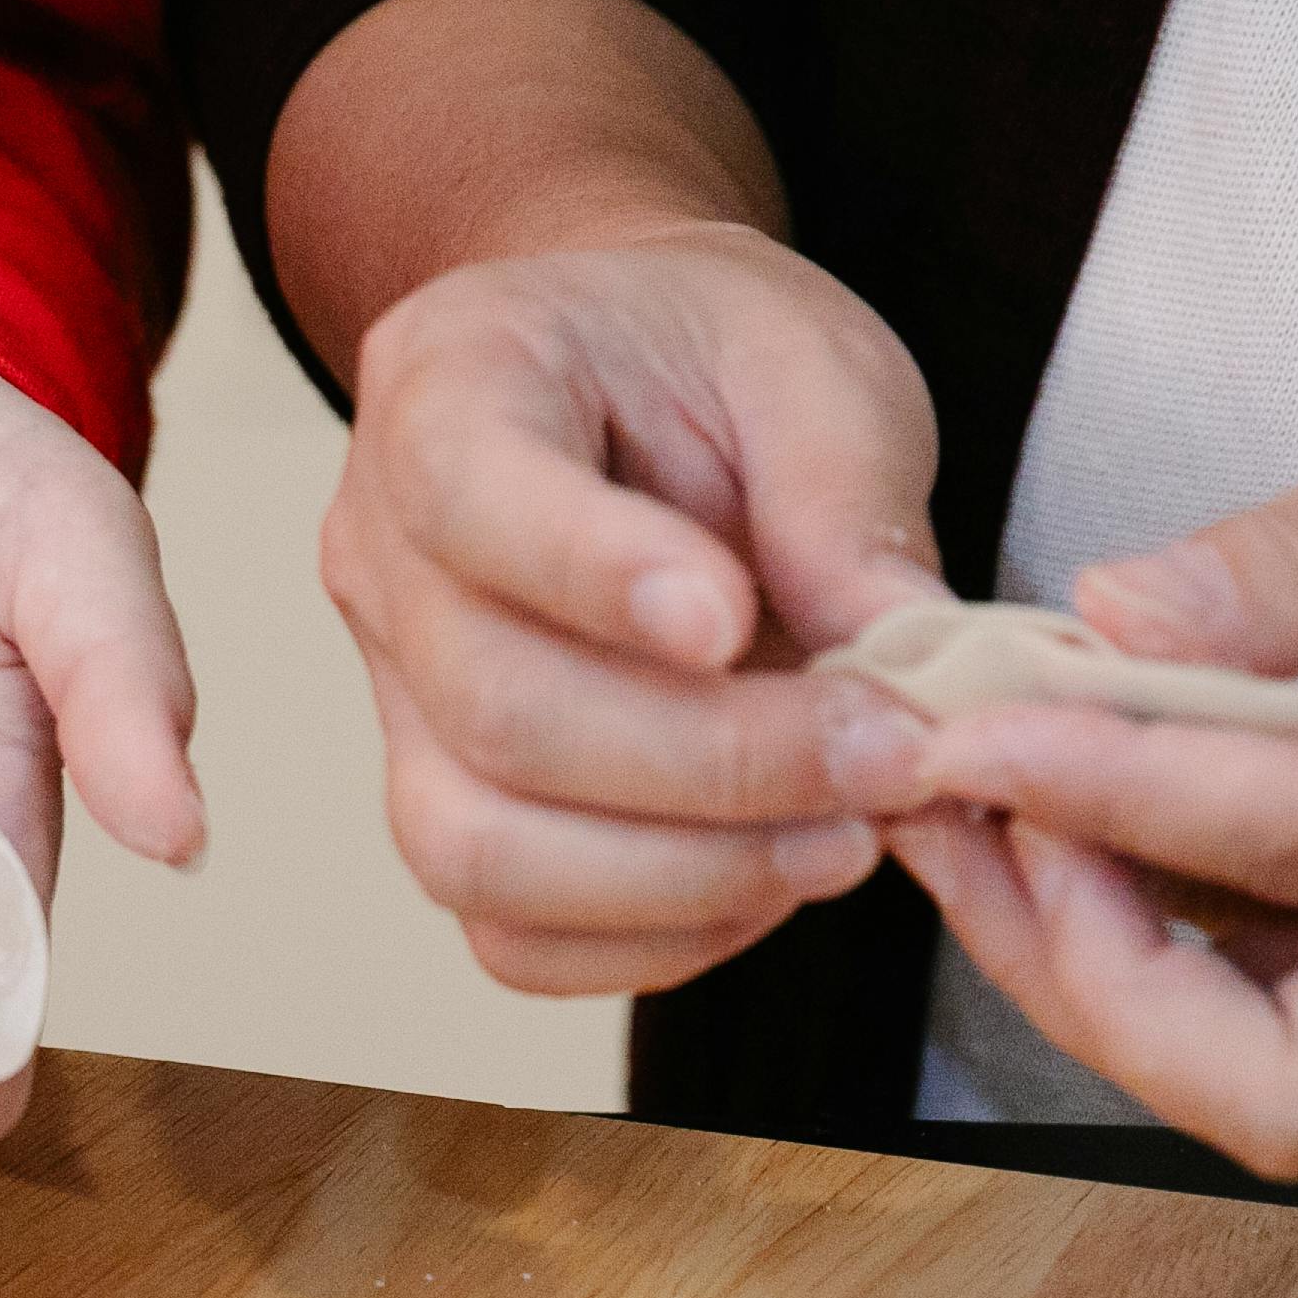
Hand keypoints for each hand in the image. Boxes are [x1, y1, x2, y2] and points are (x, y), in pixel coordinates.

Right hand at [321, 223, 950, 996]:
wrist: (630, 385)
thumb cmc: (705, 356)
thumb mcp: (809, 363)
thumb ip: (844, 498)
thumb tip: (913, 665)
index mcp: (450, 387)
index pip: (470, 497)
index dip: (592, 575)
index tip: (733, 620)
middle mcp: (383, 556)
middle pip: (498, 712)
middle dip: (713, 765)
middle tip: (887, 758)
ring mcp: (395, 699)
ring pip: (475, 849)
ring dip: (683, 876)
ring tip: (843, 839)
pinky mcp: (445, 803)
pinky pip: (508, 934)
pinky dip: (651, 941)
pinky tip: (769, 880)